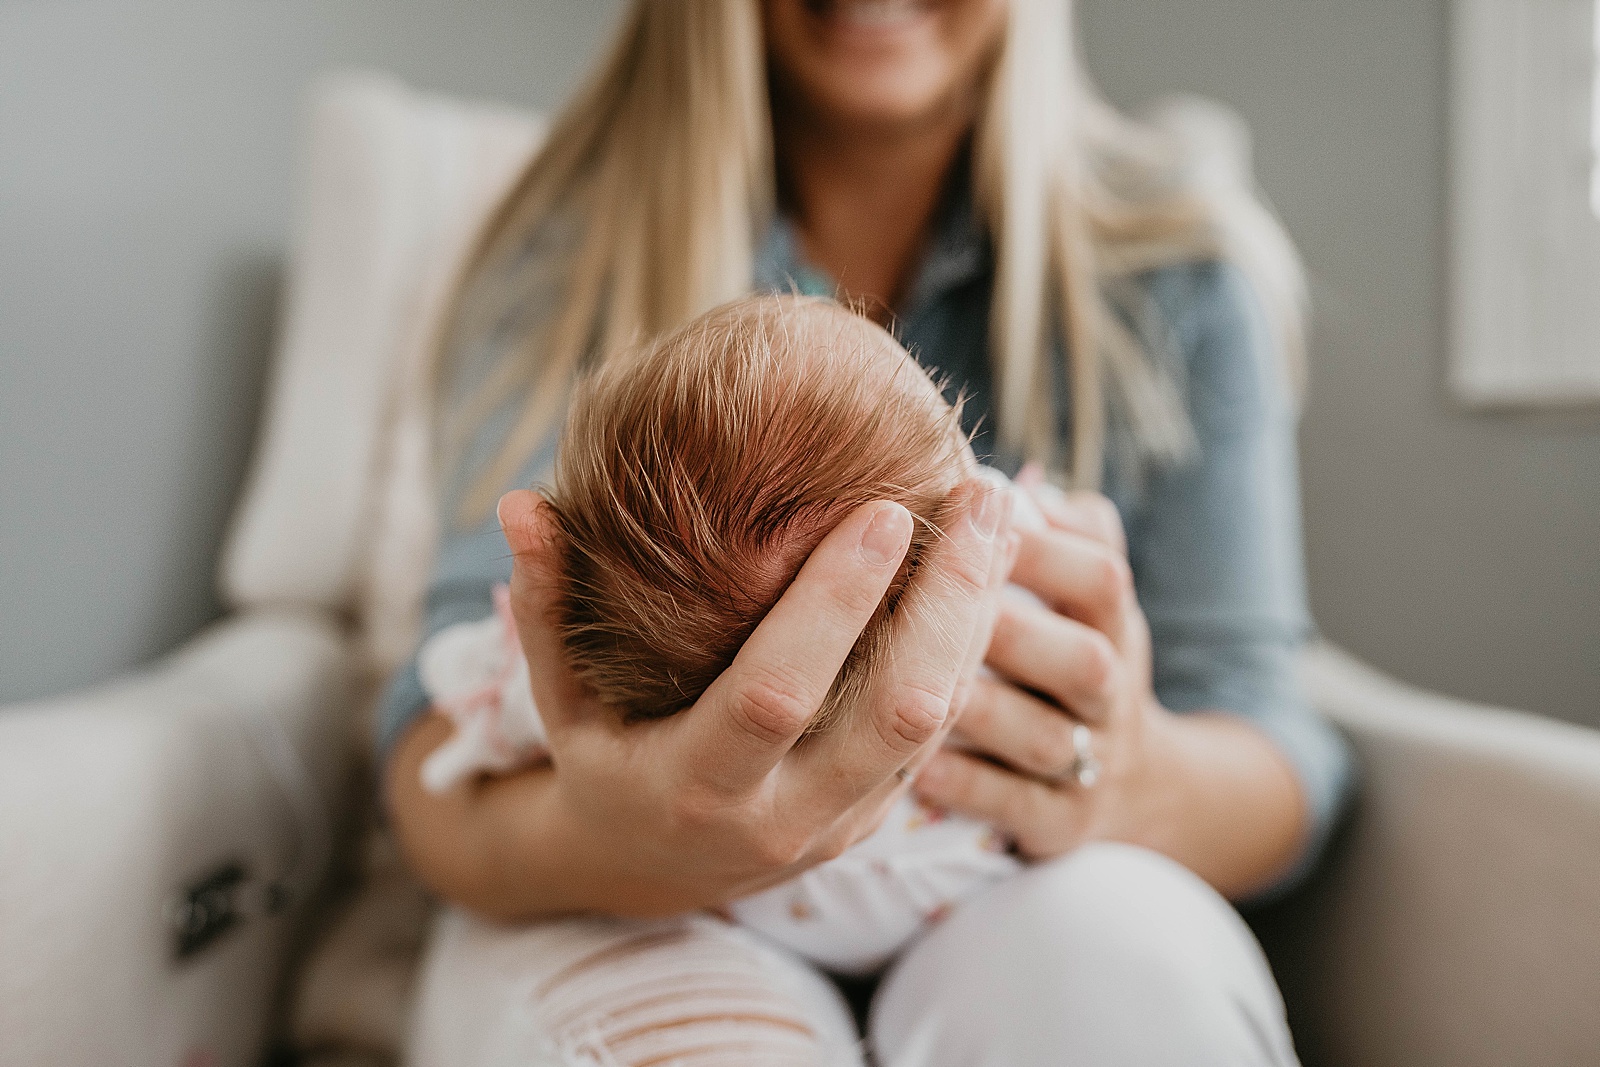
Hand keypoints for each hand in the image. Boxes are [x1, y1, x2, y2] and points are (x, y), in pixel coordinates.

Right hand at [493, 480, 1013, 915]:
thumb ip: (546, 604)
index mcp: (694, 785)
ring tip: (1005, 513)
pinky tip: (988, 570)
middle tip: (981, 494)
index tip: (881, 509)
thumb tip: (522, 503)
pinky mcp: (878, 816)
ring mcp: (841, 824)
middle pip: (897, 714)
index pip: (776, 693)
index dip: (831, 606)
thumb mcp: (558, 698)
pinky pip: (944, 733)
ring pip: (940, 725)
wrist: (647, 874)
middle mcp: (780, 818)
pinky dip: (972, 648)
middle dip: (950, 601)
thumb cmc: (601, 761)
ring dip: (981, 617)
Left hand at [914, 487, 1177, 859]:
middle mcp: (1111, 693)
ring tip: (899, 682)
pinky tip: (909, 764)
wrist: (1137, 783)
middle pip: (1083, 661)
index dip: (1039, 551)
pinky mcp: (1063, 827)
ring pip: (1044, 738)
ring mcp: (1091, 765)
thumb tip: (1004, 477)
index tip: (962, 523)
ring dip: (977, 707)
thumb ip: (1051, 530)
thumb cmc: (1065, 653)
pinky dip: (966, 784)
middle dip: (1008, 629)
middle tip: (921, 598)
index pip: (1100, 579)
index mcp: (1111, 623)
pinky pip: (1015, 807)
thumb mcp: (1078, 590)